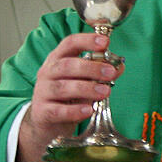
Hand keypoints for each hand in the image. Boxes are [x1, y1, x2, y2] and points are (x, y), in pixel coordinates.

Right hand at [17, 33, 121, 161]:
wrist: (47, 121)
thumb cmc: (68, 95)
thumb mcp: (85, 80)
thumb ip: (101, 73)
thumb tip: (119, 66)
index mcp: (59, 59)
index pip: (70, 43)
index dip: (87, 40)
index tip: (105, 42)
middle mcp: (48, 72)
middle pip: (67, 65)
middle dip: (91, 68)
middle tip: (111, 73)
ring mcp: (43, 92)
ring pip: (63, 87)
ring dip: (86, 88)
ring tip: (105, 92)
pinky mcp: (42, 112)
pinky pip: (57, 111)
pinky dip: (74, 111)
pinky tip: (88, 110)